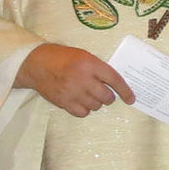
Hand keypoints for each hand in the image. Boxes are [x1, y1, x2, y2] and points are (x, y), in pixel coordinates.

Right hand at [15, 43, 133, 117]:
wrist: (37, 64)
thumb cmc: (63, 58)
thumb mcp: (84, 56)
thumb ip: (99, 69)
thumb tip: (114, 84)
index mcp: (90, 64)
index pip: (114, 80)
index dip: (125, 91)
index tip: (131, 99)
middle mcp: (83, 79)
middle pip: (107, 97)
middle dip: (108, 97)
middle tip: (103, 93)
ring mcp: (73, 92)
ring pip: (96, 106)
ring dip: (96, 102)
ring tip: (87, 94)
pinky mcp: (64, 102)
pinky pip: (83, 113)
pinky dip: (84, 109)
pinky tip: (80, 101)